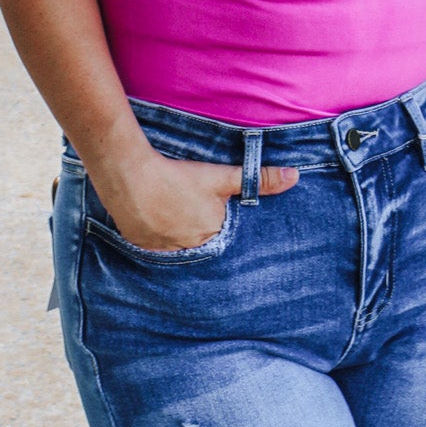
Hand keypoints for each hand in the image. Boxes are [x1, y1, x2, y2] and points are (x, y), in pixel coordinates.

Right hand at [99, 149, 298, 250]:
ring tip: (167, 209)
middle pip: (199, 239)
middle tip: (183, 205)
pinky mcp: (141, 247)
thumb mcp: (221, 177)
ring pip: (176, 243)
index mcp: (212, 235)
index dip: (214, 217)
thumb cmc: (178, 176)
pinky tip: (151, 217)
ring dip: (174, 231)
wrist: (130, 175)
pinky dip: (154, 234)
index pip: (221, 232)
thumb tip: (295, 177)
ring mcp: (164, 251)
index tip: (203, 206)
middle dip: (195, 226)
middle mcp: (191, 249)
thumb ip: (257, 179)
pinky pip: (153, 246)